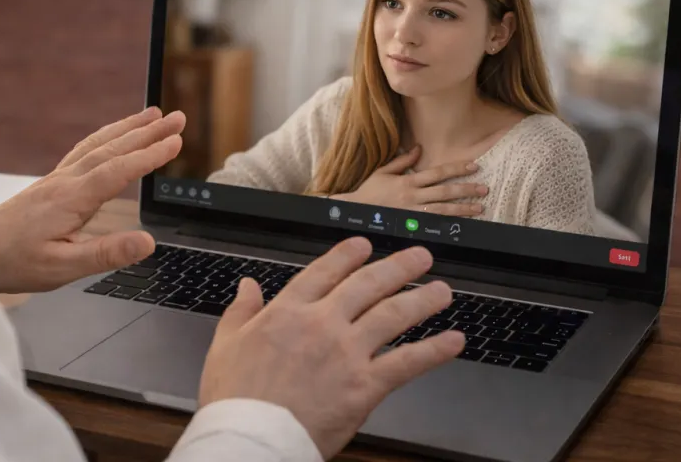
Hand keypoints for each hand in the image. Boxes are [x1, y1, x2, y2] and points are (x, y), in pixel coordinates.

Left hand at [0, 107, 184, 293]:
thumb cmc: (16, 262)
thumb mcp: (63, 268)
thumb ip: (107, 254)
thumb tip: (147, 242)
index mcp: (71, 199)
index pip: (118, 170)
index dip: (150, 156)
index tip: (177, 142)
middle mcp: (66, 180)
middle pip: (113, 149)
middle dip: (148, 132)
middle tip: (178, 118)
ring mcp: (58, 178)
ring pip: (99, 145)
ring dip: (128, 128)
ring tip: (153, 115)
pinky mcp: (52, 182)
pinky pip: (85, 150)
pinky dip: (106, 137)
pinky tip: (114, 135)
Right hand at [199, 239, 463, 459]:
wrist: (252, 436)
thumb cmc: (236, 397)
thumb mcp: (226, 344)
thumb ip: (240, 311)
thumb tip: (247, 286)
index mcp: (287, 311)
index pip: (324, 271)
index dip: (348, 255)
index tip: (364, 245)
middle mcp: (322, 323)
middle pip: (368, 285)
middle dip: (398, 267)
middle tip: (420, 257)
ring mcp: (347, 352)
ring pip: (394, 315)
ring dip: (422, 300)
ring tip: (442, 291)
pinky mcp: (365, 385)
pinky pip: (408, 362)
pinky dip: (434, 350)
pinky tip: (454, 341)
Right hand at [334, 146, 486, 216]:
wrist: (356, 213)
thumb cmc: (369, 192)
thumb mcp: (383, 172)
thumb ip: (403, 161)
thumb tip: (419, 148)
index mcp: (407, 182)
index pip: (437, 173)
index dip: (456, 169)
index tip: (473, 166)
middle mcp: (413, 197)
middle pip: (445, 192)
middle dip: (466, 190)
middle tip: (484, 188)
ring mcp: (414, 213)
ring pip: (443, 210)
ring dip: (463, 209)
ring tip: (480, 207)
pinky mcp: (412, 226)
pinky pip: (435, 225)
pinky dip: (450, 224)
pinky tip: (463, 224)